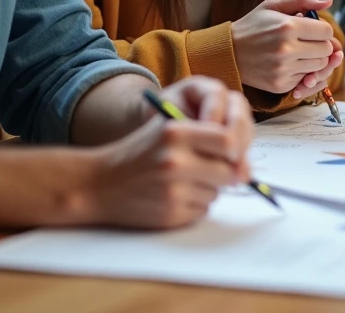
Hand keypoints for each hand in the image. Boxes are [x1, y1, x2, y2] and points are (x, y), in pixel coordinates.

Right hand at [83, 87, 251, 228]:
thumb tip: (245, 167)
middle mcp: (175, 161)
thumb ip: (206, 139)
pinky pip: (203, 209)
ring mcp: (173, 190)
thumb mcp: (167, 131)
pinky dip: (195, 204)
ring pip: (217, 192)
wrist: (98, 184)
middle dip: (225, 172)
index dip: (235, 148)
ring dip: (208, 188)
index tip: (232, 152)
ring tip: (180, 181)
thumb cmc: (139, 154)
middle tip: (206, 168)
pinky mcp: (172, 213)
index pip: (227, 139)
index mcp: (176, 132)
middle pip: (229, 170)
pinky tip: (173, 196)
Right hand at [231, 0, 338, 94]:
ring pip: (319, 67)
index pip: (327, 31)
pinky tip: (290, 63)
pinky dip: (302, 72)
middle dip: (320, 45)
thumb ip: (303, 0)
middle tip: (306, 41)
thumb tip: (329, 2)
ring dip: (314, 59)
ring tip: (299, 51)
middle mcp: (287, 49)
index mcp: (288, 26)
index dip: (322, 30)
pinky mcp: (280, 84)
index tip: (312, 29)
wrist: (228, 53)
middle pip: (326, 50)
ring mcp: (283, 69)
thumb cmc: (253, 25)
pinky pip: (306, 79)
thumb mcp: (273, 5)